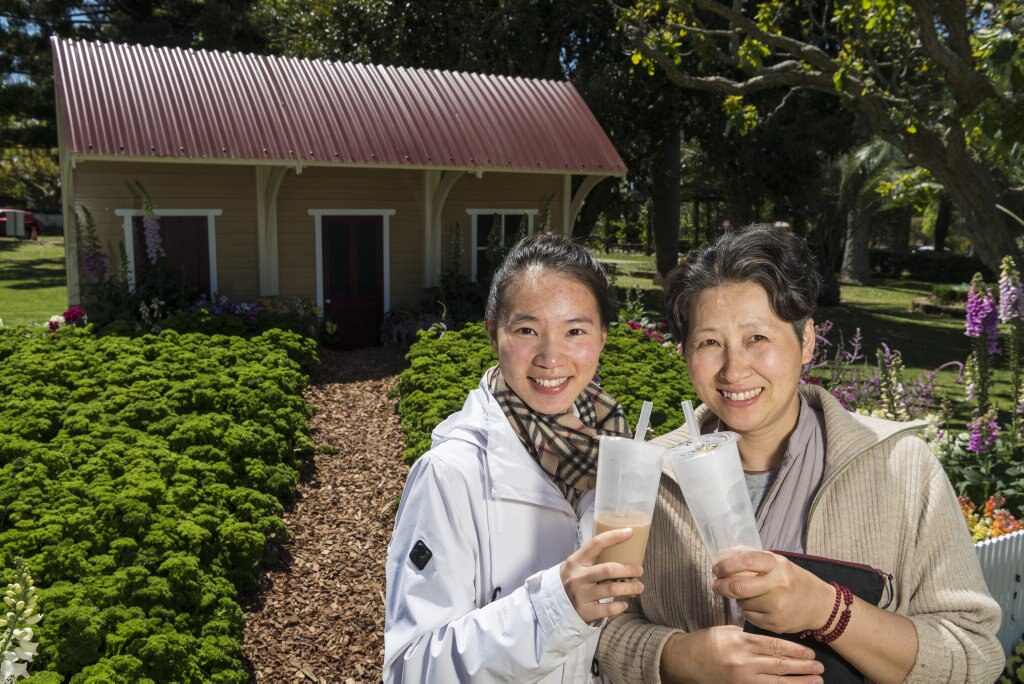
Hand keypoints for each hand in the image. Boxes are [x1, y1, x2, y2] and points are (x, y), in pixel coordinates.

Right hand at [559, 528, 643, 621]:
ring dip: (629, 588)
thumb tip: (622, 548)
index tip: (630, 532)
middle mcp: (577, 577)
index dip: (613, 537)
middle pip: (608, 569)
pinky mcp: (584, 612)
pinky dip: (620, 606)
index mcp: (576, 561)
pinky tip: (624, 604)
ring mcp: (580, 595)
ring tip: (639, 587)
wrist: (554, 605)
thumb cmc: (574, 581)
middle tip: (640, 570)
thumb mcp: (577, 566)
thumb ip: (593, 559)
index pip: (596, 544)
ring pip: (611, 589)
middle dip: (628, 569)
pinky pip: (607, 609)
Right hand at [660, 627, 823, 683]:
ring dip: (798, 682)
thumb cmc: (704, 643)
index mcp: (740, 642)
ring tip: (815, 680)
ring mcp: (741, 679)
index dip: (795, 649)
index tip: (810, 652)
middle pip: (779, 664)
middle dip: (803, 667)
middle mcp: (743, 661)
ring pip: (776, 682)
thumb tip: (771, 639)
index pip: (774, 646)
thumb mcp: (725, 630)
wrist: (682, 661)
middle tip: (820, 668)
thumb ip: (747, 635)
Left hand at [711, 551, 835, 634]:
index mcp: (777, 565)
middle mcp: (777, 585)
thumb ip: (752, 557)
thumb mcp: (778, 563)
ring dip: (738, 599)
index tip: (716, 568)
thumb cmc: (794, 580)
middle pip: (738, 587)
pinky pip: (749, 616)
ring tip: (747, 595)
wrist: (820, 606)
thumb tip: (724, 553)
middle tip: (715, 585)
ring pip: (742, 603)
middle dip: (721, 586)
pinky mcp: (775, 623)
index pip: (746, 561)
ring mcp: (776, 606)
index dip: (726, 565)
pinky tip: (757, 606)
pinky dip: (747, 611)